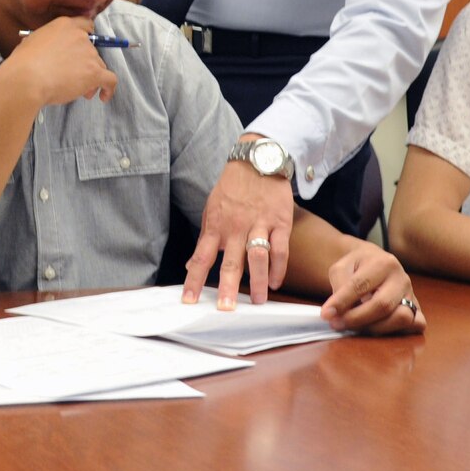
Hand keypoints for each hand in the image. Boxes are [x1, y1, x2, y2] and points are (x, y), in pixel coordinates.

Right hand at [0, 17, 118, 108]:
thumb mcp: (30, 42)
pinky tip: (103, 96)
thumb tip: (42, 50)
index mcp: (64, 25)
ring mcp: (89, 54)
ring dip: (92, 79)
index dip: (87, 37)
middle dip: (85, 65)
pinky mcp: (94, 72)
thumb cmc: (23, 63)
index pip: (85, 24)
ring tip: (82, 93)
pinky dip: (109, 89)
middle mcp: (80, 37)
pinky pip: (110, 80)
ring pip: (99, 66)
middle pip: (91, 50)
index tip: (84, 49)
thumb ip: (44, 43)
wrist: (26, 79)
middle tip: (74, 79)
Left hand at [184, 147, 292, 309]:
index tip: (188, 300)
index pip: (201, 258)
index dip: (193, 280)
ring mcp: (259, 225)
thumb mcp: (211, 209)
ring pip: (258, 258)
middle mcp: (236, 228)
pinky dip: (279, 268)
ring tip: (257, 301)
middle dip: (227, 288)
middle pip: (230, 263)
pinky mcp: (280, 222)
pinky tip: (274, 282)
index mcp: (216, 226)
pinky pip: (281, 249)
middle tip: (226, 309)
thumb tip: (191, 264)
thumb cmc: (232, 188)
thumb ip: (205, 238)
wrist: (257, 161)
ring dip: (257, 282)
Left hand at [321, 245, 424, 335]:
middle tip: (337, 324)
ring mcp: (412, 296)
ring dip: (375, 328)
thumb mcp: (342, 267)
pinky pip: (415, 325)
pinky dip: (397, 331)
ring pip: (401, 318)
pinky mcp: (418, 310)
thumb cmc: (357, 267)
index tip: (326, 314)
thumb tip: (335, 311)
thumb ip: (339, 285)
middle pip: (382, 305)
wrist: (375, 263)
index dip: (341, 302)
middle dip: (356, 319)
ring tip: (354, 327)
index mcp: (384, 263)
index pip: (361, 285)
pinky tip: (376, 329)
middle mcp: (402, 279)